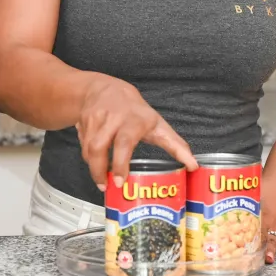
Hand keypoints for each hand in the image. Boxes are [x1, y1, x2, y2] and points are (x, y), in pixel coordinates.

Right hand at [77, 75, 197, 189]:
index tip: (121, 181)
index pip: (124, 142)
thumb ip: (175, 145)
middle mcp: (112, 118)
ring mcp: (95, 119)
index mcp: (134, 120)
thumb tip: (193, 166)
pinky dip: (87, 157)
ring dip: (93, 167)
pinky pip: (82, 145)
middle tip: (106, 187)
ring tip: (101, 180)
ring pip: (88, 149)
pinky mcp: (83, 122)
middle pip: (99, 147)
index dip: (121, 163)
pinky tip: (94, 161)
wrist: (104, 89)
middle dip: (99, 170)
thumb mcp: (157, 124)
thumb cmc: (134, 111)